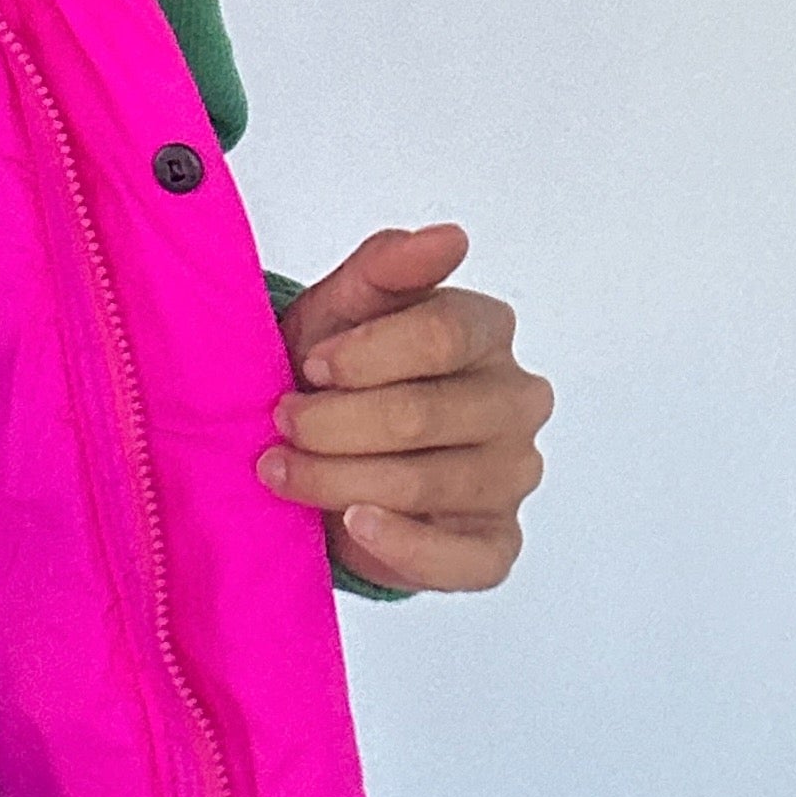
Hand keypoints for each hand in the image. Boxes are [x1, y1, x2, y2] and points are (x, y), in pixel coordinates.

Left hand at [263, 222, 551, 592]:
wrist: (312, 442)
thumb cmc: (332, 369)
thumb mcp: (342, 306)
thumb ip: (386, 267)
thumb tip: (449, 237)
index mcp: (487, 331)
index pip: (444, 334)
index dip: (364, 354)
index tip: (309, 365)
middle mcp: (515, 401)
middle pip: (426, 414)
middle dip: (334, 423)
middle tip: (280, 421)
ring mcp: (511, 475)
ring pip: (428, 482)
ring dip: (339, 480)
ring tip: (281, 470)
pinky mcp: (493, 543)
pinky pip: (461, 558)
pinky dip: (401, 546)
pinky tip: (354, 524)